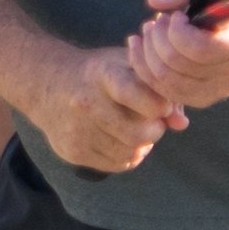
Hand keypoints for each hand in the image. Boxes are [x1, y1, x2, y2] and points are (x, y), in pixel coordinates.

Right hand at [27, 49, 183, 173]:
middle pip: (138, 134)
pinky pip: (116, 164)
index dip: (160, 106)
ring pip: (129, 152)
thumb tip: (181, 123)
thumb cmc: (98, 72)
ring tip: (137, 129)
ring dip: (142, 145)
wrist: (47, 84)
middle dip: (155, 130)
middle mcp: (86, 103)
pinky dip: (128, 156)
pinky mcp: (72, 151)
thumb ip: (158, 88)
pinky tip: (122, 139)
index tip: (162, 106)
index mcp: (103, 74)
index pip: (139, 96)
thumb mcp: (127, 65)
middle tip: (153, 122)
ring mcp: (77, 130)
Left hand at [125, 0, 228, 110]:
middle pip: (176, 64)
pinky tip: (141, 46)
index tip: (175, 15)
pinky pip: (162, 91)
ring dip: (147, 50)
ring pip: (165, 79)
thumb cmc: (221, 0)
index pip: (199, 49)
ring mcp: (217, 91)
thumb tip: (155, 3)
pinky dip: (144, 67)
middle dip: (157, 37)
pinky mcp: (200, 99)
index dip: (176, 31)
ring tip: (150, 29)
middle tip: (158, 19)